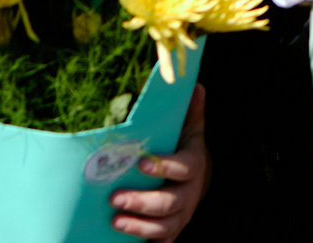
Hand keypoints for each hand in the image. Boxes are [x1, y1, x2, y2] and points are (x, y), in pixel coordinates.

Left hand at [112, 83, 208, 237]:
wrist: (198, 183)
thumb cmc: (185, 151)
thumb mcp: (190, 131)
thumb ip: (190, 111)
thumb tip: (196, 85)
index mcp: (194, 165)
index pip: (183, 167)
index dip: (164, 167)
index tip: (141, 163)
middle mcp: (190, 194)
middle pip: (169, 202)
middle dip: (142, 201)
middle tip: (115, 197)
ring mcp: (181, 216)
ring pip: (164, 226)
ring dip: (139, 226)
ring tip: (115, 221)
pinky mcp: (171, 232)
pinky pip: (162, 242)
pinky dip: (146, 242)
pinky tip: (125, 241)